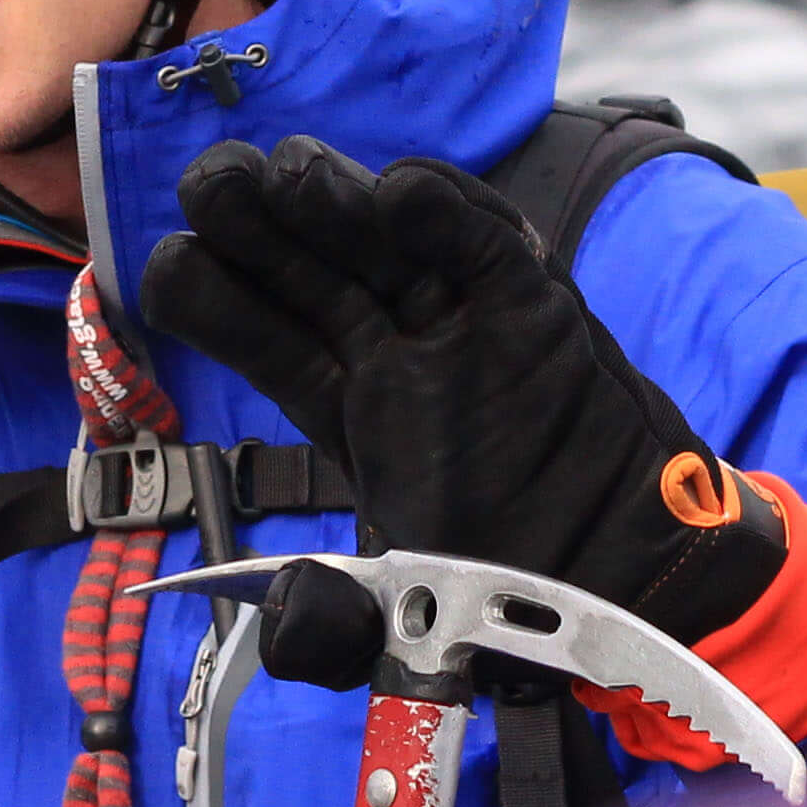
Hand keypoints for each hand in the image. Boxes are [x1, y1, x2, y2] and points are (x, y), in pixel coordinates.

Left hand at [141, 138, 781, 683]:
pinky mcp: (537, 310)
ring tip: (291, 175)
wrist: (636, 578)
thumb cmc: (513, 594)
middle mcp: (394, 349)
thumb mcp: (404, 629)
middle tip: (213, 183)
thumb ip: (337, 632)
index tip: (170, 268)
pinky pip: (484, 245)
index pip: (261, 334)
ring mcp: (462, 322)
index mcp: (347, 405)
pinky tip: (401, 193)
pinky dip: (445, 211)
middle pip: (304, 264)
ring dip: (332, 194)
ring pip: (380, 236)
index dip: (212, 297)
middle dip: (248, 215)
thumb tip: (288, 627)